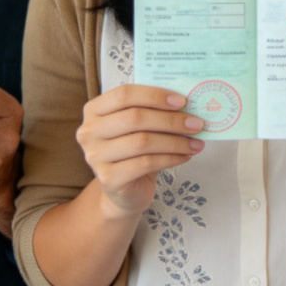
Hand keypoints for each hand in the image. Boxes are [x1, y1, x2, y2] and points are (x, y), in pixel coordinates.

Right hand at [77, 84, 204, 218]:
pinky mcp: (108, 179)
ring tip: (196, 143)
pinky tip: (185, 156)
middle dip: (170, 120)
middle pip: (134, 118)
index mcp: (95, 110)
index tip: (182, 101)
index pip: (124, 94)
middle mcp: (89, 132)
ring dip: (175, 141)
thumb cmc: (133, 150)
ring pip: (142, 142)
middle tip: (196, 124)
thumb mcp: (139, 126)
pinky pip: (146, 164)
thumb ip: (152, 110)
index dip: (154, 95)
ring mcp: (95, 156)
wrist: (124, 191)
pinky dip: (171, 158)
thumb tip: (186, 100)